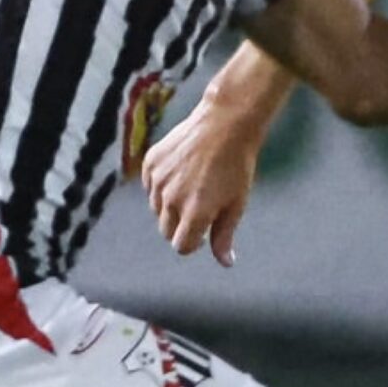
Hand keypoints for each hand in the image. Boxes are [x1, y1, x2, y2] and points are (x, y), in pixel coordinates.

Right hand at [143, 101, 264, 265]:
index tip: (205, 232)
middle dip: (181, 226)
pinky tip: (182, 172)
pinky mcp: (151, 163)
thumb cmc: (236, 166)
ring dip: (171, 206)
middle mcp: (171, 199)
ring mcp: (158, 180)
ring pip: (157, 209)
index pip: (180, 246)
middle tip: (202, 205)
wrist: (225, 124)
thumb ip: (224, 236)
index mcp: (194, 213)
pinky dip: (162, 186)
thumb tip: (225, 262)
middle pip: (167, 230)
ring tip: (194, 184)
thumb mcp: (236, 204)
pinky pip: (150, 187)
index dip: (194, 243)